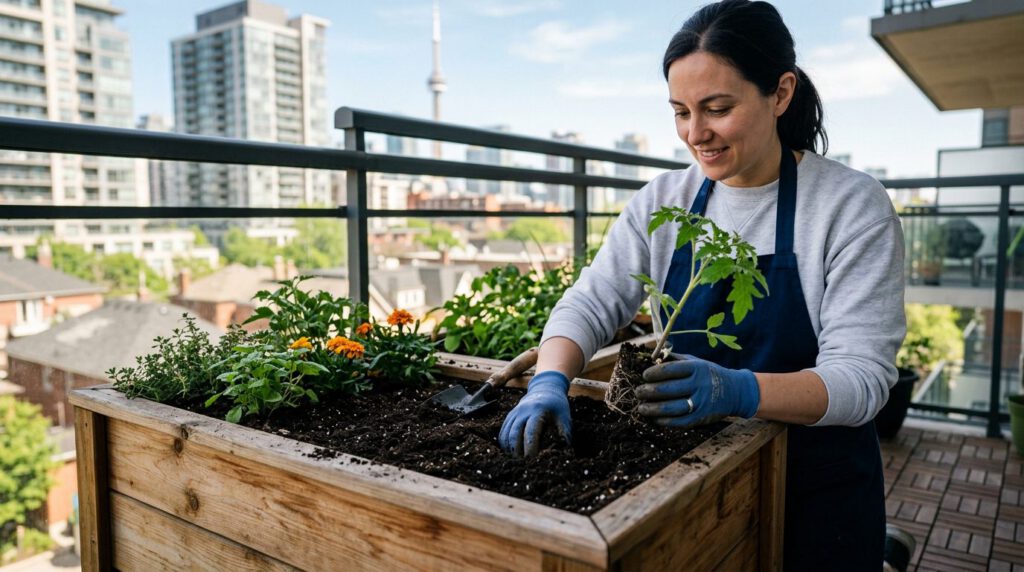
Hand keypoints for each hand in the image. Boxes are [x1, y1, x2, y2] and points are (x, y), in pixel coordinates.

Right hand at [499, 371, 571, 456]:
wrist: (545, 388)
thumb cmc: (557, 405)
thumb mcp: (564, 417)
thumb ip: (563, 434)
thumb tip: (564, 453)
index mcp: (537, 411)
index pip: (531, 432)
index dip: (530, 448)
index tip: (532, 460)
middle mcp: (522, 411)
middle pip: (514, 434)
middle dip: (517, 451)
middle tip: (522, 465)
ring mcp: (514, 413)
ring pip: (506, 434)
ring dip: (509, 449)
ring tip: (516, 462)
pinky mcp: (510, 416)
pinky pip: (503, 431)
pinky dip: (504, 443)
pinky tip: (510, 453)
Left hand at [636, 354, 759, 427]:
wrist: (736, 391)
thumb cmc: (709, 374)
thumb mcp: (696, 362)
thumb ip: (675, 360)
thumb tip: (651, 358)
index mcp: (697, 368)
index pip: (671, 370)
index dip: (654, 373)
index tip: (644, 376)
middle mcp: (700, 385)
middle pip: (669, 389)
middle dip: (649, 391)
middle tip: (638, 392)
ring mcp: (702, 402)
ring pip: (673, 408)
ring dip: (654, 409)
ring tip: (641, 408)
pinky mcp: (702, 417)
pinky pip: (680, 422)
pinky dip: (665, 421)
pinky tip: (655, 418)